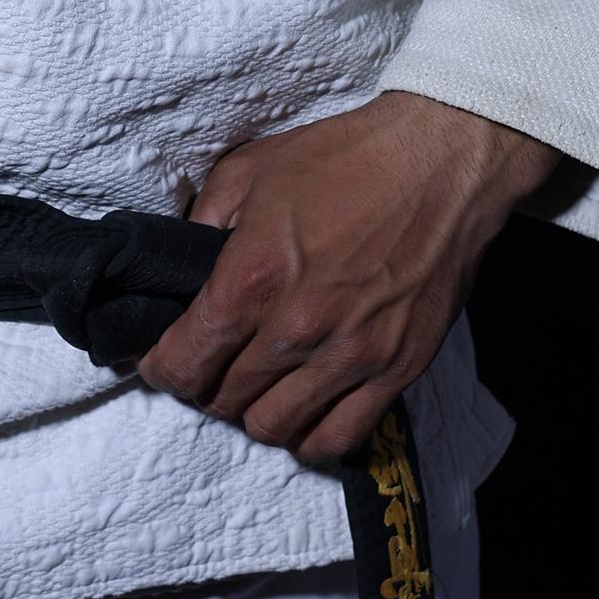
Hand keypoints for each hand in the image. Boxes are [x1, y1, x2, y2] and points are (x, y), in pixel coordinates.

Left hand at [138, 92, 559, 467]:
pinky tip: (304, 411)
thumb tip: (178, 266)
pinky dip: (310, 438)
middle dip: (205, 386)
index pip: (183, 363)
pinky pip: (338, 440)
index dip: (160, 367)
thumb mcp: (250, 169)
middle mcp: (296, 329)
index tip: (161, 358)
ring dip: (254, 412)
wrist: (439, 161)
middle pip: (223, 400)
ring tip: (258, 385)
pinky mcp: (396, 370)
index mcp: (252, 278)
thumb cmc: (344, 158)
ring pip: (274, 429)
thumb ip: (202, 221)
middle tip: (213, 362)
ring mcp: (350, 356)